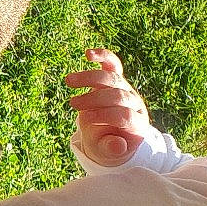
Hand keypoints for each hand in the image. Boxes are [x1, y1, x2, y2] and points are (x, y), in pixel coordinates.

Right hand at [65, 47, 152, 166]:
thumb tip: (118, 146)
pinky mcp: (116, 78)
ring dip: (90, 77)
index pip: (124, 115)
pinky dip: (103, 56)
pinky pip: (112, 64)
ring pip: (112, 77)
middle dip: (95, 98)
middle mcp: (134, 102)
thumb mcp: (109, 152)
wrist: (112, 131)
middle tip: (74, 104)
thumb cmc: (109, 143)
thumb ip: (112, 149)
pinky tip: (88, 54)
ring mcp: (126, 88)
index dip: (104, 116)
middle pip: (118, 95)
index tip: (84, 120)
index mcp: (137, 122)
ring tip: (69, 81)